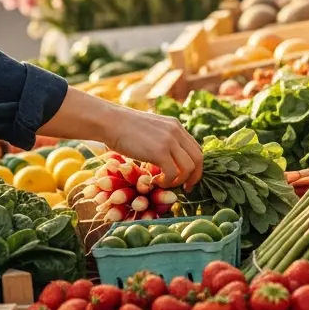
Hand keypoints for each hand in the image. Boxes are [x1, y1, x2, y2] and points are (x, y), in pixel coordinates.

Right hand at [39, 88, 202, 189]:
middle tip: (186, 188)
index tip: (188, 178)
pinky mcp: (159, 151)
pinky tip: (155, 181)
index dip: (196, 166)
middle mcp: (176, 131)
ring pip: (189, 167)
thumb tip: (169, 157)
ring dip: (179, 180)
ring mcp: (169, 141)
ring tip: (165, 183)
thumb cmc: (124, 128)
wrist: (110, 122)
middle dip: (195, 176)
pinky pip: (173, 173)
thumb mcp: (151, 129)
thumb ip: (163, 139)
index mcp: (176, 126)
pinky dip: (167, 182)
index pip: (196, 148)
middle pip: (198, 158)